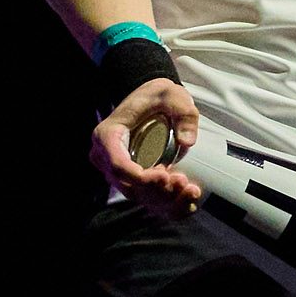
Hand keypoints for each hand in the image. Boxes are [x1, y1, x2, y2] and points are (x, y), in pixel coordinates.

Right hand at [91, 77, 203, 218]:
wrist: (151, 100)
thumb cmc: (158, 96)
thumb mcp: (173, 95)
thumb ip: (184, 113)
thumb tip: (187, 141)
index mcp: (108, 135)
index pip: (117, 164)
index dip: (140, 177)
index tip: (166, 175)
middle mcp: (105, 155)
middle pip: (126, 185)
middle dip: (156, 190)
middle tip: (184, 183)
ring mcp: (114, 169)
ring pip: (135, 194)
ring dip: (163, 199)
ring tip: (190, 190)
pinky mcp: (127, 176)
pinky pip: (142, 195)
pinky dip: (163, 201)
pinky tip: (186, 200)